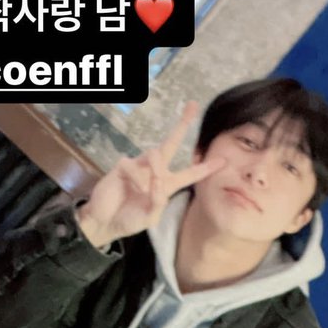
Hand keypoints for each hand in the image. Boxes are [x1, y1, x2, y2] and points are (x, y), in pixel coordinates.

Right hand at [77, 101, 226, 247]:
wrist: (104, 222)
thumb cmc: (129, 220)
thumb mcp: (149, 218)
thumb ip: (158, 202)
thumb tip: (159, 182)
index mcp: (166, 185)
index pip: (190, 173)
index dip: (205, 167)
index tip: (223, 161)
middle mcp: (155, 171)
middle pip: (171, 143)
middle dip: (182, 125)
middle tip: (192, 106)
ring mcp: (139, 166)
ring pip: (155, 154)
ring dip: (155, 171)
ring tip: (146, 190)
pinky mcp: (123, 166)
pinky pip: (133, 165)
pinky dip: (136, 178)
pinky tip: (132, 188)